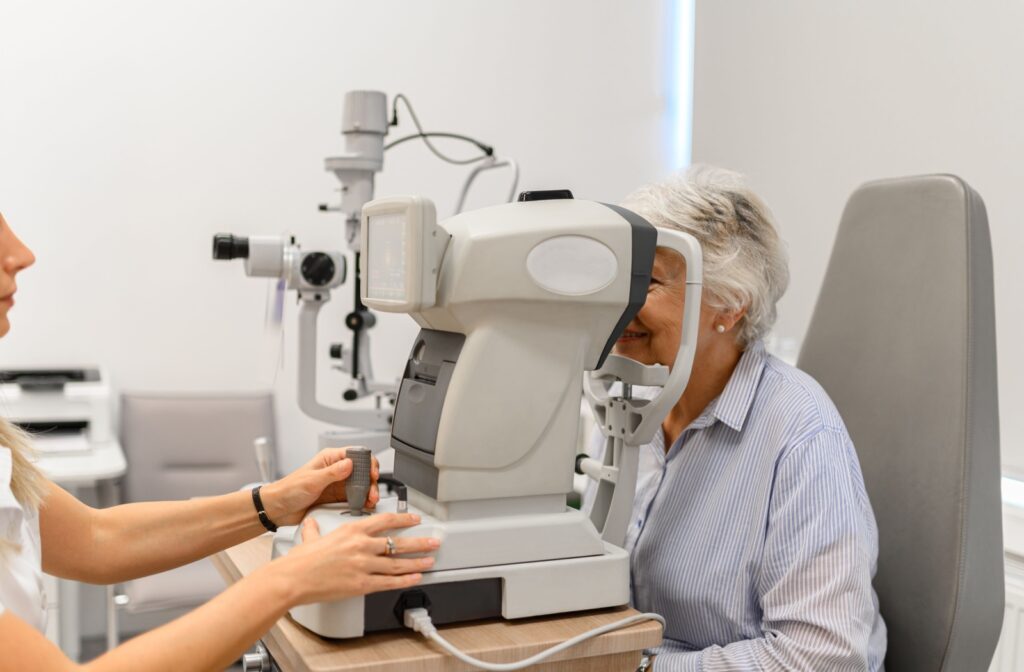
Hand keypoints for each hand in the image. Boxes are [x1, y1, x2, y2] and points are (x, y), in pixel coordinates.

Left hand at [260, 447, 379, 526]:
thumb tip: (349, 464)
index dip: (367, 463)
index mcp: (330, 459)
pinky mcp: (337, 498)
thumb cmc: (289, 489)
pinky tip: (363, 506)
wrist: (278, 508)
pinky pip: (354, 498)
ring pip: (361, 485)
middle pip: (362, 471)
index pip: (356, 454)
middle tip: (372, 493)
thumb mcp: (311, 480)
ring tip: (370, 501)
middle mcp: (336, 470)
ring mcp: (338, 484)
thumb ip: (332, 472)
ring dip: (368, 493)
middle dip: (371, 481)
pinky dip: (361, 502)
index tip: (372, 474)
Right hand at [276, 512, 437, 604]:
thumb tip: (312, 524)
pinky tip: (415, 577)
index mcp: (352, 531)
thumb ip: (315, 530)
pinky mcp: (362, 584)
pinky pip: (389, 582)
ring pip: (397, 563)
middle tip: (433, 541)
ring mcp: (363, 565)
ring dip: (417, 562)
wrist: (293, 578)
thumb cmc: (300, 560)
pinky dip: (405, 580)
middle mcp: (361, 546)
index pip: (385, 520)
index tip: (414, 519)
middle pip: (398, 543)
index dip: (404, 519)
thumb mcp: (310, 537)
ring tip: (430, 560)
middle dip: (419, 542)